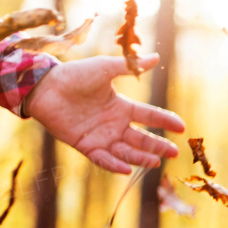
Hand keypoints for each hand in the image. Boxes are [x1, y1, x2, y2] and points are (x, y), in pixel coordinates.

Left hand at [24, 53, 185, 174]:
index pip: (148, 116)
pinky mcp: (85, 145)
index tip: (181, 127)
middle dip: (158, 146)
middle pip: (141, 139)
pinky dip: (114, 164)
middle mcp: (113, 124)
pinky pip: (103, 158)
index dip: (165, 121)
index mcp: (120, 106)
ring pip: (125, 151)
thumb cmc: (75, 75)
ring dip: (140, 157)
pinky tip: (127, 169)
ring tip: (155, 162)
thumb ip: (130, 68)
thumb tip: (156, 58)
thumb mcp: (105, 68)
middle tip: (174, 153)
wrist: (45, 87)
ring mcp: (100, 136)